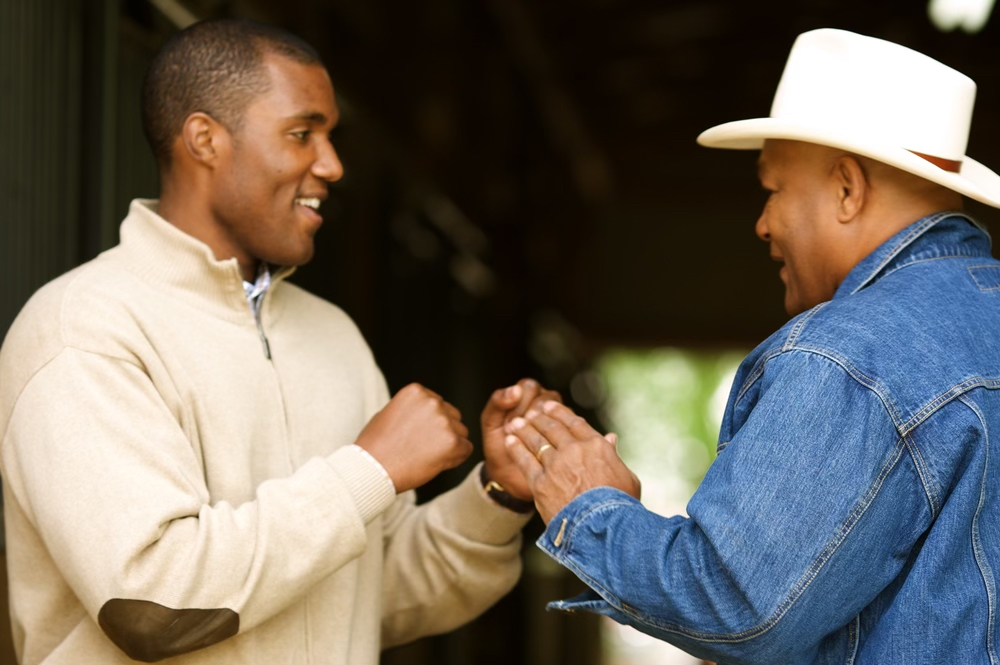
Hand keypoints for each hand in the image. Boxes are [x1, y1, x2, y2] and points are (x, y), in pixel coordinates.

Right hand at [356, 383, 471, 492]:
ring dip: (449, 445)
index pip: (439, 404)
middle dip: (442, 432)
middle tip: (423, 448)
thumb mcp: (389, 413)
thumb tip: (425, 410)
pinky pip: (466, 449)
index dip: (431, 423)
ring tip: (426, 456)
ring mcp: (443, 421)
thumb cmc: (375, 446)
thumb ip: (411, 408)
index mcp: (417, 391)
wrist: (372, 469)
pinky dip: (456, 458)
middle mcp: (432, 401)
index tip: (418, 435)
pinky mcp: (452, 441)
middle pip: (453, 416)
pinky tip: (437, 463)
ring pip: (461, 433)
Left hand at [481, 378, 561, 500]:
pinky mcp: (566, 434)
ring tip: (525, 440)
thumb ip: (497, 403)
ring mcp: (557, 418)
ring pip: (557, 413)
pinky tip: (537, 449)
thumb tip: (514, 389)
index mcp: (525, 394)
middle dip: (529, 416)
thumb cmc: (499, 446)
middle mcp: (544, 402)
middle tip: (517, 432)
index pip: (529, 386)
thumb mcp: (490, 423)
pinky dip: (550, 439)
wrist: (508, 474)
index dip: (519, 403)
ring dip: (539, 428)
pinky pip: (566, 430)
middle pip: (546, 397)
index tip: (509, 421)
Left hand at [504, 400, 639, 522]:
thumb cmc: (621, 506)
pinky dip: (516, 448)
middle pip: (552, 429)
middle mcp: (574, 450)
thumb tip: (611, 438)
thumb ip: (614, 455)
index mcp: (596, 446)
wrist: (603, 528)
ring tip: (516, 423)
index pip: (574, 423)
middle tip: (530, 412)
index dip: (560, 413)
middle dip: (539, 418)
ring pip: (536, 441)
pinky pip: (525, 460)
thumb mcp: (626, 477)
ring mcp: (556, 465)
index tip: (550, 406)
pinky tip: (509, 441)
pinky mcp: (540, 482)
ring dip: (524, 429)